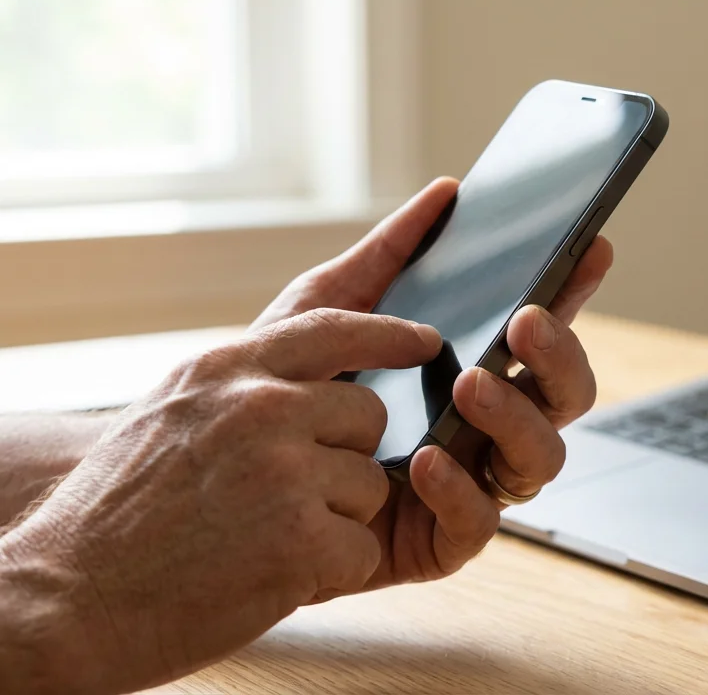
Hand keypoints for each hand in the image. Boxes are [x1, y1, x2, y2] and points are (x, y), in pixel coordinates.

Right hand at [0, 310, 440, 693]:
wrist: (63, 597)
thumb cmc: (115, 515)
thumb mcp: (169, 414)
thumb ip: (242, 387)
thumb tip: (314, 377)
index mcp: (225, 371)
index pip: (334, 329)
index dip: (389, 333)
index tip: (424, 339)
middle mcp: (259, 408)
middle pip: (368, 415)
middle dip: (347, 457)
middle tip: (287, 497)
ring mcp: (284, 471)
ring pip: (370, 484)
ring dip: (334, 520)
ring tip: (261, 539)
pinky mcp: (301, 539)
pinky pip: (361, 547)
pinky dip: (328, 571)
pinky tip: (270, 575)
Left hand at [253, 178, 613, 591]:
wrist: (223, 483)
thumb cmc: (285, 392)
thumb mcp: (325, 309)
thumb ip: (388, 254)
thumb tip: (445, 193)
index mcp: (475, 370)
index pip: (542, 334)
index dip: (575, 294)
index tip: (591, 250)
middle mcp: (488, 429)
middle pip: (566, 397)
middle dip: (559, 357)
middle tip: (524, 321)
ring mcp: (472, 485)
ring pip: (541, 460)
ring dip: (515, 417)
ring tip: (469, 384)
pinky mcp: (441, 541)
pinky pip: (480, 523)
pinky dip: (459, 488)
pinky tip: (423, 460)